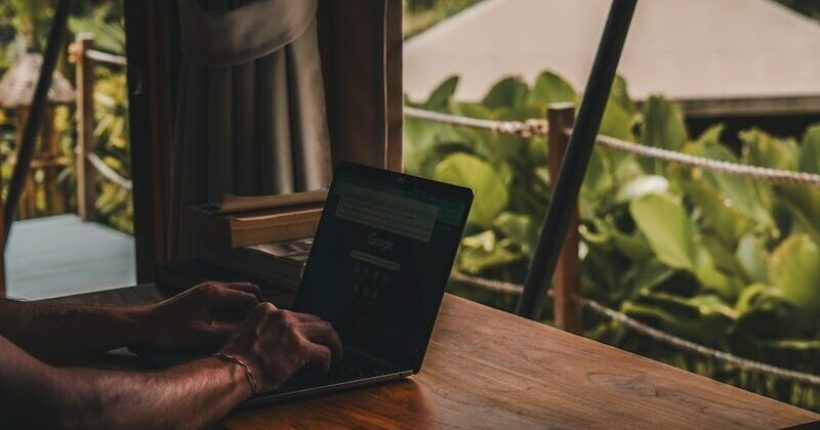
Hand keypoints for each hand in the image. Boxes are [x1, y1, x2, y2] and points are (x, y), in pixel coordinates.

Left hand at [140, 281, 261, 349]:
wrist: (145, 324)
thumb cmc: (169, 331)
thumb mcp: (200, 337)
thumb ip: (227, 334)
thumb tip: (249, 334)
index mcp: (214, 293)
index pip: (249, 297)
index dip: (260, 312)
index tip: (266, 327)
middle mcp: (213, 286)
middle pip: (248, 289)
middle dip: (258, 305)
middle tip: (262, 324)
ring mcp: (208, 289)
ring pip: (239, 291)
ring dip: (248, 305)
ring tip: (253, 324)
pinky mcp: (204, 295)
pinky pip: (229, 296)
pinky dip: (238, 306)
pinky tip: (237, 322)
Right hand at [220, 302, 342, 391]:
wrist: (231, 370)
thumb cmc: (234, 359)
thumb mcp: (245, 332)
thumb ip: (263, 329)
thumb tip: (279, 342)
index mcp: (267, 309)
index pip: (294, 315)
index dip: (302, 329)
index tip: (305, 338)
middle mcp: (282, 315)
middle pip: (314, 319)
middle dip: (323, 333)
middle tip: (329, 344)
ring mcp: (292, 330)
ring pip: (326, 331)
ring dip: (334, 344)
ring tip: (336, 355)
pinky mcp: (300, 348)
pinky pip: (324, 353)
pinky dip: (326, 363)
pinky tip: (321, 371)